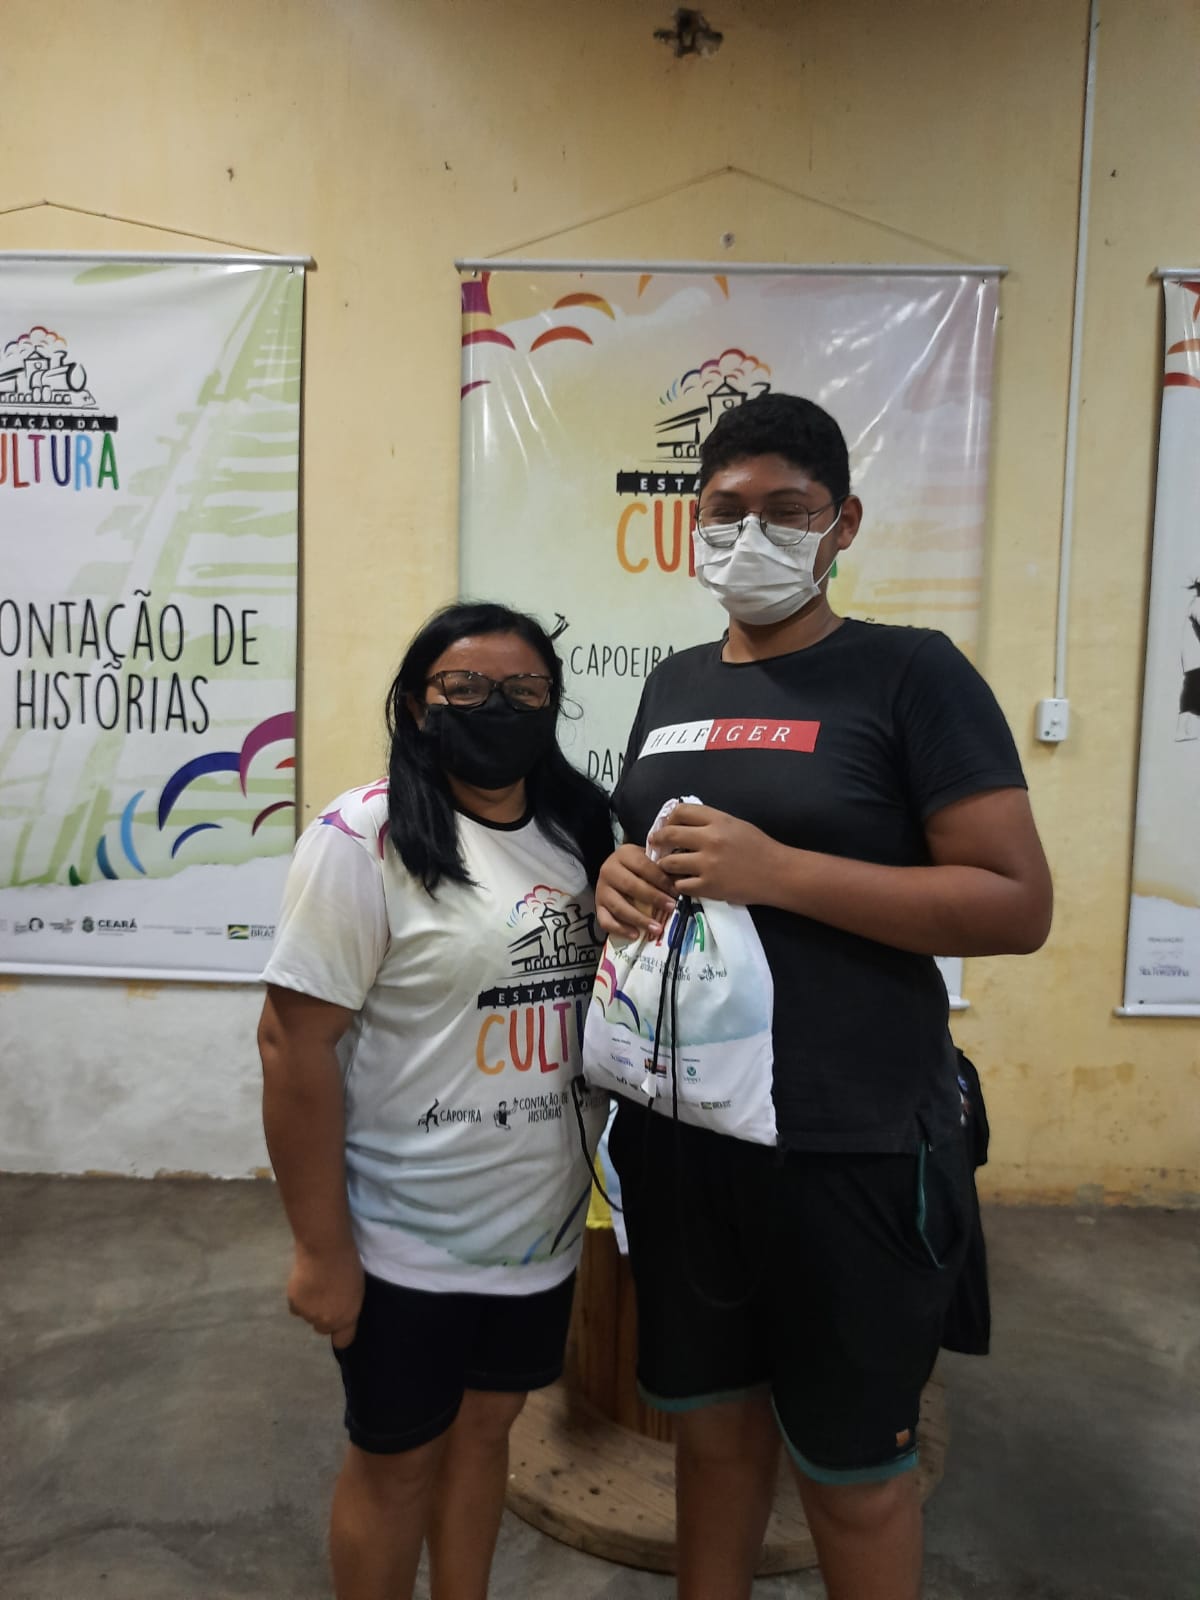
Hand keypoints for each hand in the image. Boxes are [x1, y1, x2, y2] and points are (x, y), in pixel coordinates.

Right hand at [287, 1244, 363, 1347]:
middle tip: (324, 1296)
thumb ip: (347, 1306)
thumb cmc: (347, 1263)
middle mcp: (328, 1322)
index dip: (339, 1333)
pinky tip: (303, 1283)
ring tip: (314, 1285)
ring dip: (309, 1306)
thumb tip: (339, 1311)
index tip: (338, 1323)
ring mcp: (309, 1315)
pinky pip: (295, 1308)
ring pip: (307, 1317)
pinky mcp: (294, 1305)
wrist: (325, 1248)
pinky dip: (298, 1298)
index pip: (343, 1341)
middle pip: (322, 1328)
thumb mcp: (356, 1288)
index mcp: (347, 1317)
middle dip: (323, 1316)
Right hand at [596, 843, 677, 939]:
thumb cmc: (639, 866)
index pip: (644, 866)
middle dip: (653, 898)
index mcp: (624, 854)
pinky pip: (606, 921)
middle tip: (671, 908)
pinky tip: (636, 935)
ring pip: (619, 906)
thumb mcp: (649, 860)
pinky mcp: (598, 906)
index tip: (676, 891)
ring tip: (657, 929)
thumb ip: (663, 869)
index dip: (661, 879)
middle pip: (631, 886)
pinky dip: (620, 929)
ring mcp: (601, 890)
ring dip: (639, 919)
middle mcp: (609, 870)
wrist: (617, 869)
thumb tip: (682, 884)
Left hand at [649, 803, 783, 905]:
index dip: (669, 817)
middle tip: (654, 844)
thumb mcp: (736, 825)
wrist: (778, 874)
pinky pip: (680, 885)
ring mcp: (707, 864)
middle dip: (657, 839)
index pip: (681, 811)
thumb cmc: (759, 847)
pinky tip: (682, 882)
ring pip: (669, 863)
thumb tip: (685, 821)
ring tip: (667, 866)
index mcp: (718, 820)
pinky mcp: (708, 887)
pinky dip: (678, 884)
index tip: (666, 825)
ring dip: (665, 865)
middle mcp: (710, 840)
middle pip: (669, 835)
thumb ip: (712, 822)